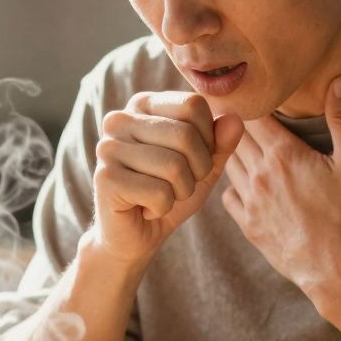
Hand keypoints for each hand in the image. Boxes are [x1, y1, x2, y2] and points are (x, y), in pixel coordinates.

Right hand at [92, 91, 244, 263]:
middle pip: (185, 135)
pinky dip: (162, 208)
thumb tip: (235, 120)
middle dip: (196, 172)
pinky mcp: (105, 178)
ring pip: (174, 166)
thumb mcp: (203, 166)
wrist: (135, 235)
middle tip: (177, 186)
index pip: (192, 105)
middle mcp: (119, 119)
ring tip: (161, 197)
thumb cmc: (168, 193)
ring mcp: (108, 147)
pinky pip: (158, 193)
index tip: (191, 161)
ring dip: (180, 192)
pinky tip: (144, 209)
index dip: (207, 140)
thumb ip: (221, 143)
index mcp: (143, 105)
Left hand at [221, 75, 340, 291]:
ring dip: (230, 150)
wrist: (336, 270)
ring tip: (230, 140)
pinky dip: (232, 185)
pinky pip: (228, 197)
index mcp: (284, 153)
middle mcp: (260, 173)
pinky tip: (242, 183)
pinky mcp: (249, 226)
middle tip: (226, 108)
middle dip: (233, 121)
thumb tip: (339, 81)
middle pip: (235, 136)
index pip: (253, 115)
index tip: (243, 91)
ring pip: (228, 164)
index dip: (247, 101)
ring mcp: (251, 201)